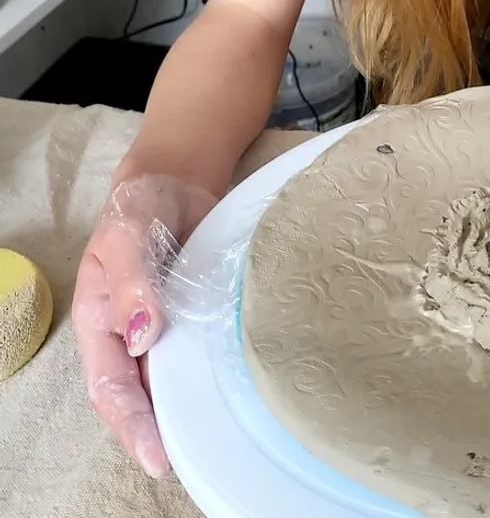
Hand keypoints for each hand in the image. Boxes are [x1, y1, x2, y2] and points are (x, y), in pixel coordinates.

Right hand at [72, 175, 216, 476]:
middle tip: (197, 460)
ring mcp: (167, 326)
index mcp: (100, 321)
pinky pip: (204, 350)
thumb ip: (131, 281)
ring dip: (193, 407)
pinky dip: (216, 372)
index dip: (132, 425)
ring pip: (176, 377)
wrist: (174, 179)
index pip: (110, 386)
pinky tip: (238, 390)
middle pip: (144, 394)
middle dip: (163, 432)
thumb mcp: (126, 234)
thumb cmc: (138, 204)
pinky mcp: (198, 313)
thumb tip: (141, 334)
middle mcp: (132, 333)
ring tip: (221, 440)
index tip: (158, 457)